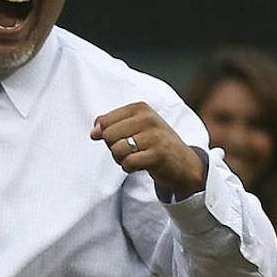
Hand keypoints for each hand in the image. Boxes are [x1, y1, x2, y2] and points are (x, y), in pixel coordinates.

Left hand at [92, 104, 207, 197]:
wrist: (183, 163)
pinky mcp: (158, 154)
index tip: (122, 139)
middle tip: (129, 151)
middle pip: (108, 136)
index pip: (104, 122)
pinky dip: (129, 168)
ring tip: (135, 158)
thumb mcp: (133, 127)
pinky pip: (128, 163)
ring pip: (117, 150)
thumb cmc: (154, 143)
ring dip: (121, 159)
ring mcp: (155, 136)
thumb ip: (110, 125)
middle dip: (113, 148)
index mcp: (140, 108)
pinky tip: (140, 166)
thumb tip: (93, 133)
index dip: (107, 135)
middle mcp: (148, 118)